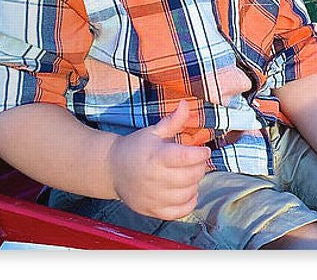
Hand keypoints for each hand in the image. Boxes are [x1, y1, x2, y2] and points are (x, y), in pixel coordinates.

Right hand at [106, 100, 211, 219]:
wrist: (111, 169)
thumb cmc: (136, 147)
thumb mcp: (154, 131)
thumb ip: (173, 120)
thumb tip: (187, 104)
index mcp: (156, 156)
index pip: (186, 157)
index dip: (201, 154)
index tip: (204, 151)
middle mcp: (154, 178)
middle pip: (190, 176)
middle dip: (199, 168)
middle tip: (197, 162)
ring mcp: (152, 196)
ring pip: (187, 194)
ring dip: (195, 184)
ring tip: (190, 175)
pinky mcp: (151, 210)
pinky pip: (177, 212)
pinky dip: (188, 204)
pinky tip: (188, 193)